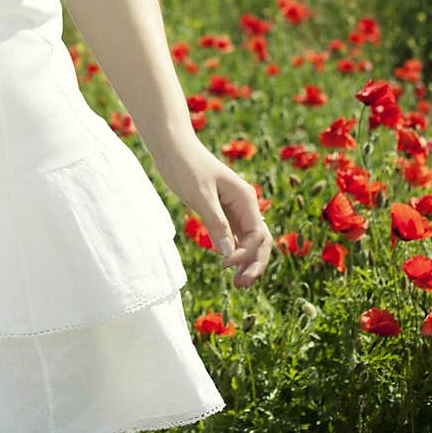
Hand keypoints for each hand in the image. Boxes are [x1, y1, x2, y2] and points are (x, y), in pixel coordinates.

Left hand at [154, 139, 273, 288]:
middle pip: (259, 241)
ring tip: (237, 284)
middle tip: (240, 286)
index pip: (258, 235)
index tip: (224, 264)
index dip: (246, 254)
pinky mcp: (221, 210)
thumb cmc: (185, 166)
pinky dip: (234, 251)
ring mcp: (234, 208)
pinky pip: (235, 235)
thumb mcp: (200, 196)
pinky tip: (228, 264)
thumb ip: (216, 223)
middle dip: (253, 264)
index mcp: (245, 198)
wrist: (172, 146)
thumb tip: (230, 255)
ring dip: (245, 261)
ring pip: (248, 240)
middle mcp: (245, 204)